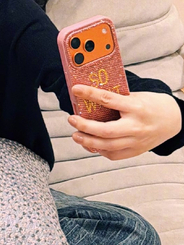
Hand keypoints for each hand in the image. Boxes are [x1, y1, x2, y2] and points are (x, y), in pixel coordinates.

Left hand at [68, 87, 182, 159]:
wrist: (172, 120)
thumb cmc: (151, 105)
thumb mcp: (135, 96)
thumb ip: (116, 98)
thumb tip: (90, 96)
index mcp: (136, 108)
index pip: (109, 100)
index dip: (90, 94)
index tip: (76, 89)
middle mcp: (136, 127)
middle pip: (106, 131)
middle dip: (85, 126)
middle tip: (72, 119)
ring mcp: (136, 142)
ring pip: (108, 146)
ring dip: (87, 142)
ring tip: (75, 135)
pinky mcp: (135, 151)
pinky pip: (113, 155)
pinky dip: (99, 150)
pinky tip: (91, 144)